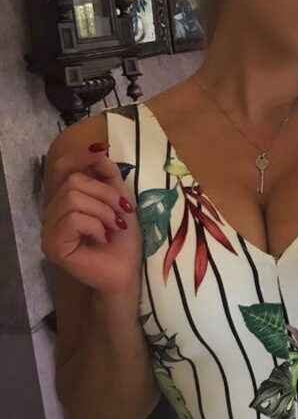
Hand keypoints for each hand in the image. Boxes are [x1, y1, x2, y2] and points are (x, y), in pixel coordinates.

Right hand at [42, 143, 141, 292]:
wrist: (127, 270)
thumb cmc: (123, 238)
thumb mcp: (119, 199)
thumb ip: (107, 175)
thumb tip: (98, 149)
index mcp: (66, 199)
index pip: (61, 168)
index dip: (80, 156)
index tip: (102, 151)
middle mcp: (52, 212)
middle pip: (73, 181)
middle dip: (105, 194)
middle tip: (120, 215)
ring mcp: (49, 229)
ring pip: (73, 198)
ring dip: (103, 212)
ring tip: (113, 228)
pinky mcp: (53, 244)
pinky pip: (73, 218)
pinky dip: (95, 225)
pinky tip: (102, 239)